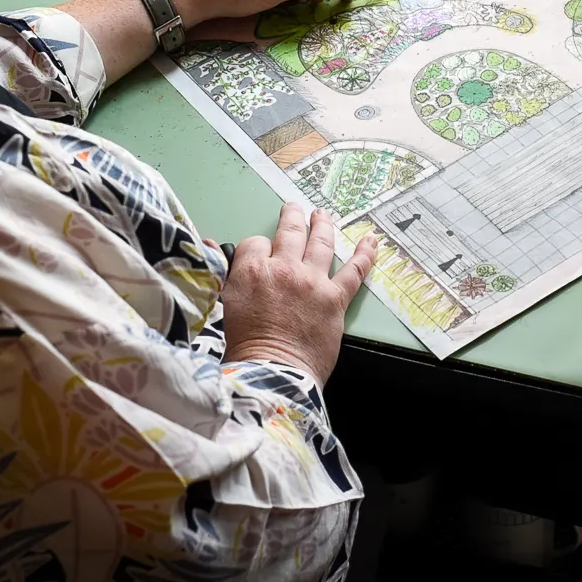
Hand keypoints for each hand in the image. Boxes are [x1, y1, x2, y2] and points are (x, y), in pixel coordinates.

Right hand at [222, 203, 377, 383]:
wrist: (272, 373)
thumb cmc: (245, 347)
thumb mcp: (224, 305)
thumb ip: (224, 274)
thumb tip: (210, 246)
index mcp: (251, 271)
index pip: (255, 243)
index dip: (258, 247)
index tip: (261, 253)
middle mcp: (283, 269)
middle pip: (290, 232)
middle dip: (292, 217)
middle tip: (294, 208)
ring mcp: (312, 281)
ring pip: (321, 242)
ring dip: (322, 224)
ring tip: (322, 215)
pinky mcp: (335, 298)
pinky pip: (355, 271)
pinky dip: (365, 254)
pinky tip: (371, 241)